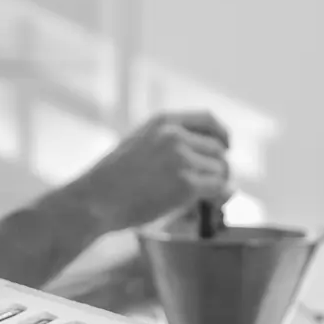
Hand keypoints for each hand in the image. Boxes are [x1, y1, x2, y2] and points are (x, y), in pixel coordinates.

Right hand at [67, 111, 230, 231]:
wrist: (96, 199)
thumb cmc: (110, 180)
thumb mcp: (136, 143)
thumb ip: (164, 142)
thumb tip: (196, 159)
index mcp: (163, 121)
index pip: (207, 119)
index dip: (223, 134)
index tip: (227, 146)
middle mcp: (175, 135)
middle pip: (218, 149)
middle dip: (218, 168)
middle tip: (212, 187)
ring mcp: (182, 158)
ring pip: (221, 170)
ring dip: (219, 185)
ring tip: (208, 199)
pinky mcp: (187, 184)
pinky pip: (220, 188)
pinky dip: (221, 197)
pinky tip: (212, 205)